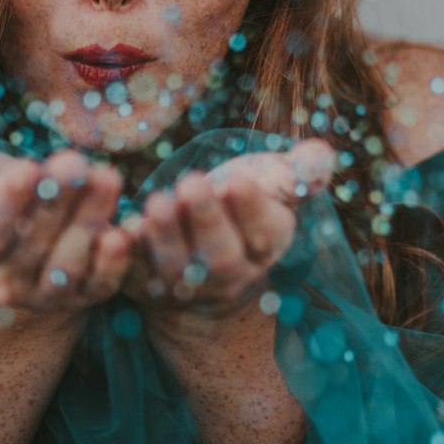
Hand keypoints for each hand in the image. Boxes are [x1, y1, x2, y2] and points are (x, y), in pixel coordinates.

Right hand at [0, 143, 132, 316]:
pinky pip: (99, 286)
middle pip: (31, 245)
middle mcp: (2, 281)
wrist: (25, 225)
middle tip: (76, 162)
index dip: (6, 204)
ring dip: (88, 222)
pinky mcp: (83, 297)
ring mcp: (44, 294)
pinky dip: (114, 264)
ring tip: (107, 178)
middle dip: (56, 201)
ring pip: (66, 265)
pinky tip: (126, 231)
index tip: (27, 169)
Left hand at [119, 138, 334, 324]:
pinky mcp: (142, 285)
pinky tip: (121, 231)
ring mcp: (185, 286)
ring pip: (177, 270)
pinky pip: (132, 278)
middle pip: (222, 259)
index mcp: (266, 245)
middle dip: (206, 221)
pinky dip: (124, 259)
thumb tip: (322, 157)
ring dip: (166, 238)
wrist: (197, 243)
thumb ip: (300, 169)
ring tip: (157, 203)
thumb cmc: (238, 199)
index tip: (236, 181)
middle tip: (191, 184)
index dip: (251, 210)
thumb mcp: (272, 180)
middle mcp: (228, 275)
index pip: (265, 233)